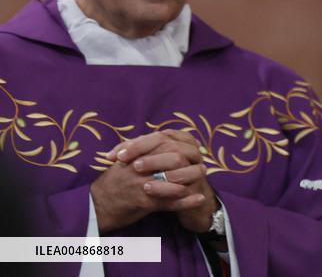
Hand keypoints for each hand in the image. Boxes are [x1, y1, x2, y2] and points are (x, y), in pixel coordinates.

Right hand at [100, 130, 217, 233]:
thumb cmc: (112, 182)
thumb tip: (161, 138)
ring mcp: (143, 185)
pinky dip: (187, 201)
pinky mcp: (145, 203)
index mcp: (135, 156)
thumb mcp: (123, 161)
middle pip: (173, 160)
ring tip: (203, 176)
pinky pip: (171, 202)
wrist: (96, 206)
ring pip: (174, 180)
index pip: (163, 144)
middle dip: (190, 160)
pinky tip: (199, 198)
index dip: (179, 145)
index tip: (192, 148)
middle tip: (202, 162)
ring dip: (192, 179)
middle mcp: (140, 168)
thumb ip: (140, 149)